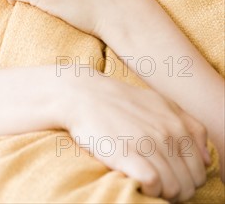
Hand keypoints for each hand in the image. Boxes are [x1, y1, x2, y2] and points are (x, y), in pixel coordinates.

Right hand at [62, 69, 208, 201]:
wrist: (84, 96)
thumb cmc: (121, 101)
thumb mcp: (160, 103)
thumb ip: (190, 125)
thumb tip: (205, 158)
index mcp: (178, 123)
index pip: (199, 170)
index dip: (187, 180)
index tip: (169, 177)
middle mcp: (168, 133)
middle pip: (189, 183)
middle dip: (176, 190)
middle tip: (157, 183)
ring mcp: (148, 144)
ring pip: (174, 188)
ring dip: (162, 193)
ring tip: (147, 183)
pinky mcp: (129, 154)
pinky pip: (153, 184)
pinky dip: (149, 190)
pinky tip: (137, 181)